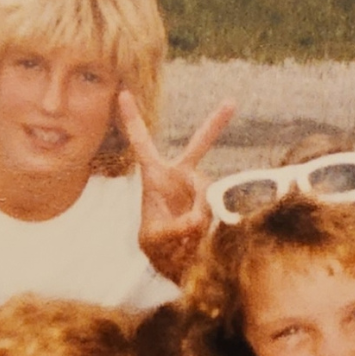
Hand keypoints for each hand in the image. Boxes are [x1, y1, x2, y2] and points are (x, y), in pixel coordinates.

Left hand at [118, 89, 234, 283]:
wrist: (176, 262)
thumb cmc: (157, 247)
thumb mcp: (154, 240)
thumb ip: (171, 231)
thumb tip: (196, 221)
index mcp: (154, 176)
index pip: (142, 143)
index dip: (132, 119)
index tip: (122, 93)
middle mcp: (181, 176)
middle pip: (199, 146)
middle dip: (215, 123)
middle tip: (231, 102)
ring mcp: (199, 188)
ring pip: (204, 197)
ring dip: (195, 220)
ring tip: (181, 241)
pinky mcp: (213, 202)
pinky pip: (214, 211)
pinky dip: (202, 231)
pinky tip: (192, 244)